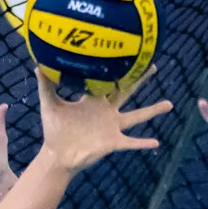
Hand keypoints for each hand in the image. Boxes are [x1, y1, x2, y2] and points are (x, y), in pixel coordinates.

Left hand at [36, 68, 172, 173]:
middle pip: (127, 91)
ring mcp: (112, 126)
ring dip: (153, 111)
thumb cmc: (54, 129)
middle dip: (140, 79)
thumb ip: (45, 86)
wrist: (57, 154)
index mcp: (93, 100)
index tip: (126, 53)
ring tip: (170, 104)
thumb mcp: (49, 105)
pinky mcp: (113, 142)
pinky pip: (131, 142)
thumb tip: (37, 65)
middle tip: (154, 65)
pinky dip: (142, 143)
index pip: (107, 80)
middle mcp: (106, 111)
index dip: (116, 68)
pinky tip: (156, 142)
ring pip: (137, 116)